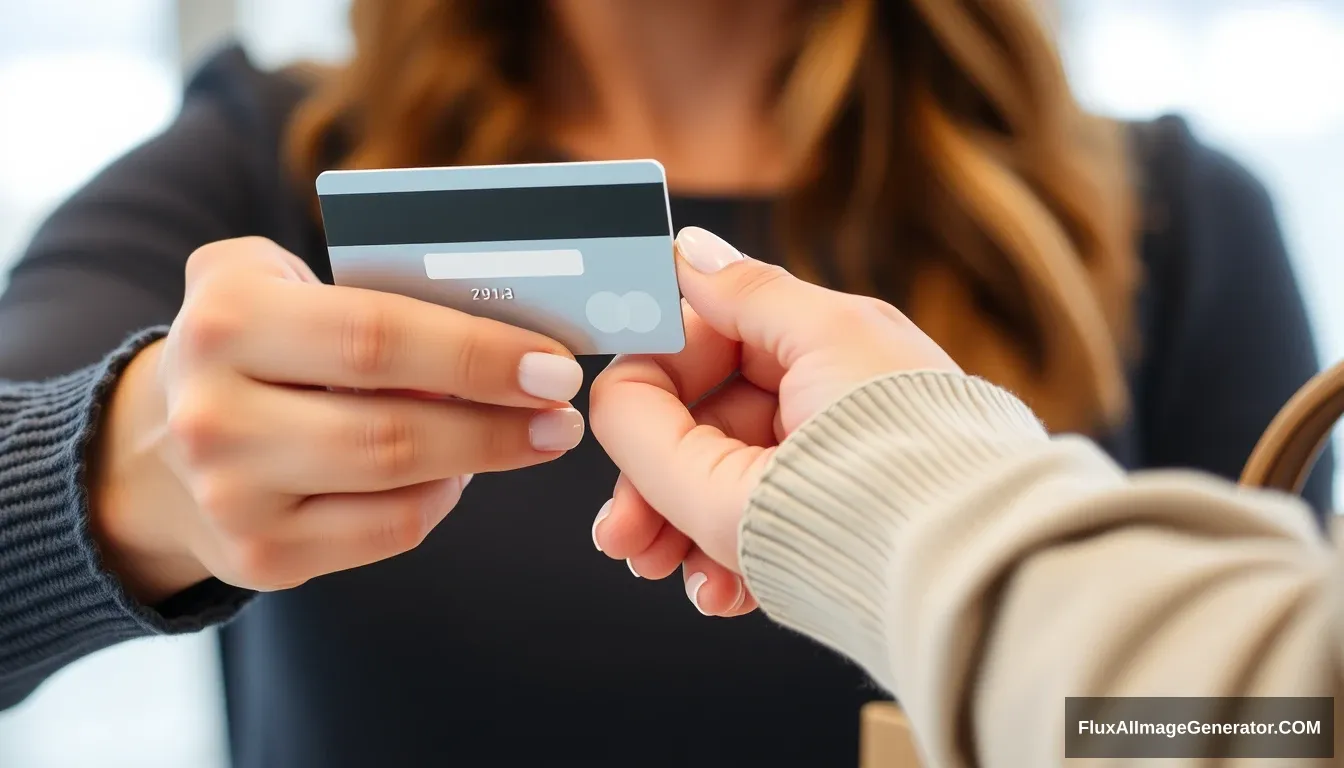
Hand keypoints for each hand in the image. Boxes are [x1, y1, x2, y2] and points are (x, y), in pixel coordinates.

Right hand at [91, 237, 585, 602]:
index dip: (477, 354)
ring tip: (536, 436)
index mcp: (227, 319)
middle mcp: (215, 414)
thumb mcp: (280, 283)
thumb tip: (501, 324)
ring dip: (483, 458)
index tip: (554, 363)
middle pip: (393, 425)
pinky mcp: (259, 558)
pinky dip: (438, 499)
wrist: (160, 448)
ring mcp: (232, 496)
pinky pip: (387, 531)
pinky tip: (459, 472)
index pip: (377, 335)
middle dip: (499, 420)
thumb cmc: (256, 346)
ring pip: (397, 484)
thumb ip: (370, 284)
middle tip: (564, 412)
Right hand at [589, 227, 958, 615]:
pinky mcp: (829, 527)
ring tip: (655, 569)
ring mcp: (822, 467)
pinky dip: (724, 562)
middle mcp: (818, 402)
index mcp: (818, 345)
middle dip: (649, 479)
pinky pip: (754, 534)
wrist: (971, 565)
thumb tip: (689, 245)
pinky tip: (715, 591)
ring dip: (674, 527)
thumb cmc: (904, 446)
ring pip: (714, 485)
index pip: (704, 344)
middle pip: (700, 426)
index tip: (610, 424)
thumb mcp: (820, 347)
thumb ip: (740, 296)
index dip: (651, 383)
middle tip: (618, 533)